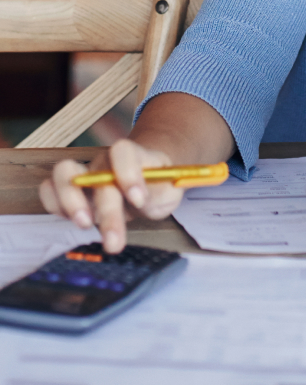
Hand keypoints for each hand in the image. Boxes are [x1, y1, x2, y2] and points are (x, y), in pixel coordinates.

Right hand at [39, 138, 183, 253]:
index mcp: (133, 156)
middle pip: (97, 175)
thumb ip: (162, 192)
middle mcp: (105, 162)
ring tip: (84, 224)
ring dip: (70, 201)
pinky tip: (71, 221)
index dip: (128, 173)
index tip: (139, 199)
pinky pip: (49, 189)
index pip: (123, 151)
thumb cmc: (158, 186)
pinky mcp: (69, 191)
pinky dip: (53, 204)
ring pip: (64, 173)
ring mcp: (85, 174)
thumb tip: (145, 200)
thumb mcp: (170, 190)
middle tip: (114, 240)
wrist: (147, 182)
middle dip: (106, 210)